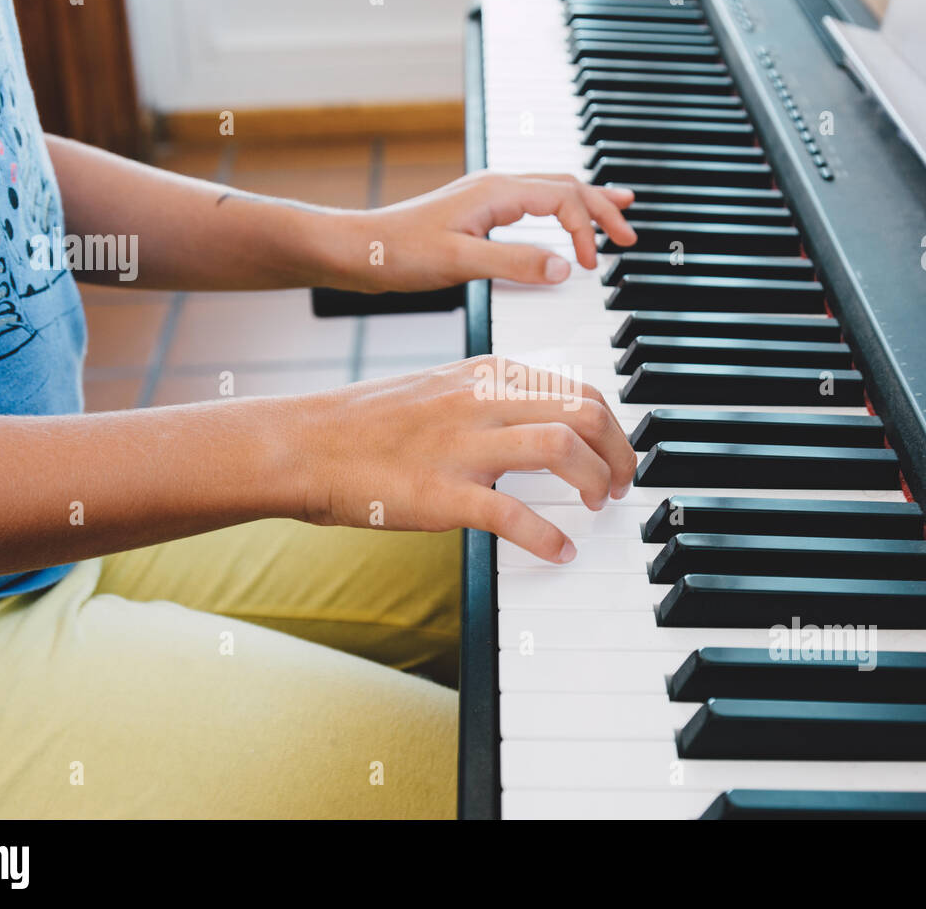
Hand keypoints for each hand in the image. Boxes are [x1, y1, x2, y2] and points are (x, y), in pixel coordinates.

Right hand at [290, 356, 637, 562]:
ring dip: (595, 481)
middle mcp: (480, 401)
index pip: (577, 387)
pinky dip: (548, 537)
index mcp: (484, 374)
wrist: (304, 445)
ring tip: (598, 507)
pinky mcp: (441, 494)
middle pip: (583, 411)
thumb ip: (493, 401)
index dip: (612, 426)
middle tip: (621, 485)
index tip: (617, 454)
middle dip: (619, 452)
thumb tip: (544, 424)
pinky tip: (561, 552)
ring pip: (560, 448)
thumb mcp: (441, 390)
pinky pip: (513, 514)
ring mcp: (461, 446)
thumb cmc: (368, 424)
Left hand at [333, 171, 636, 291]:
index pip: (563, 198)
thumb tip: (563, 268)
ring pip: (551, 189)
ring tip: (618, 209)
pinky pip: (533, 203)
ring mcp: (487, 198)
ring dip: (586, 202)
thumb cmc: (397, 254)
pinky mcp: (478, 214)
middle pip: (565, 185)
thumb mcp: (460, 264)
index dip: (586, 229)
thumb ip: (514, 264)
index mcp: (496, 191)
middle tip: (629, 233)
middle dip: (602, 207)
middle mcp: (495, 186)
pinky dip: (560, 210)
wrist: (357, 251)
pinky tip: (563, 223)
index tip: (591, 265)